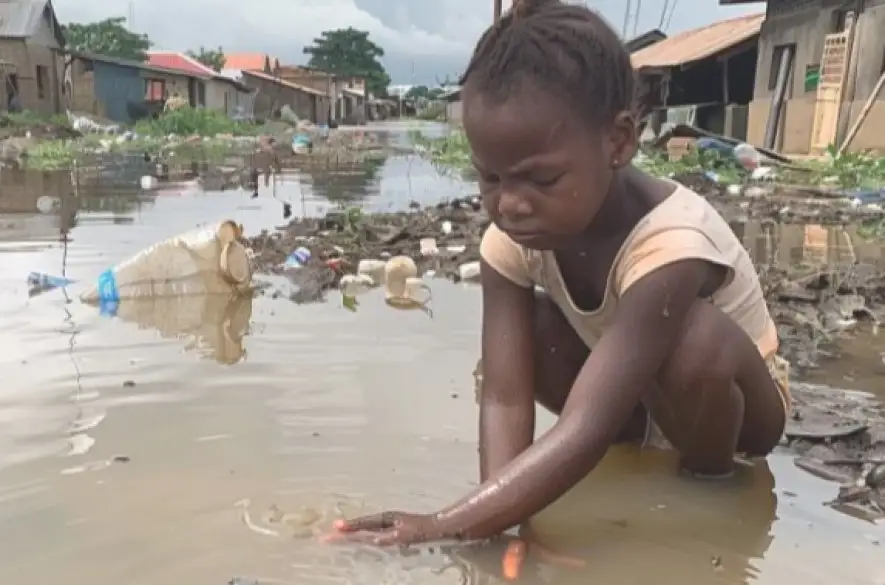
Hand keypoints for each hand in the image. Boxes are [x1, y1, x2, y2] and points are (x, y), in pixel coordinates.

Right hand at [322, 511, 443, 545]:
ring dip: (351, 530)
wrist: (438, 527)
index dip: (349, 527)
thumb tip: (370, 540)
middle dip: (344, 530)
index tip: (333, 529)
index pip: (362, 524)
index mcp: (385, 518)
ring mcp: (389, 522)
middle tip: (327, 534)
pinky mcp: (393, 527)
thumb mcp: (403, 536)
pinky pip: (372, 529)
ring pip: (365, 527)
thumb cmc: (422, 531)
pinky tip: (359, 536)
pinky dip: (361, 531)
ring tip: (336, 533)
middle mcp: (385, 518)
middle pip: (360, 525)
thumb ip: (385, 538)